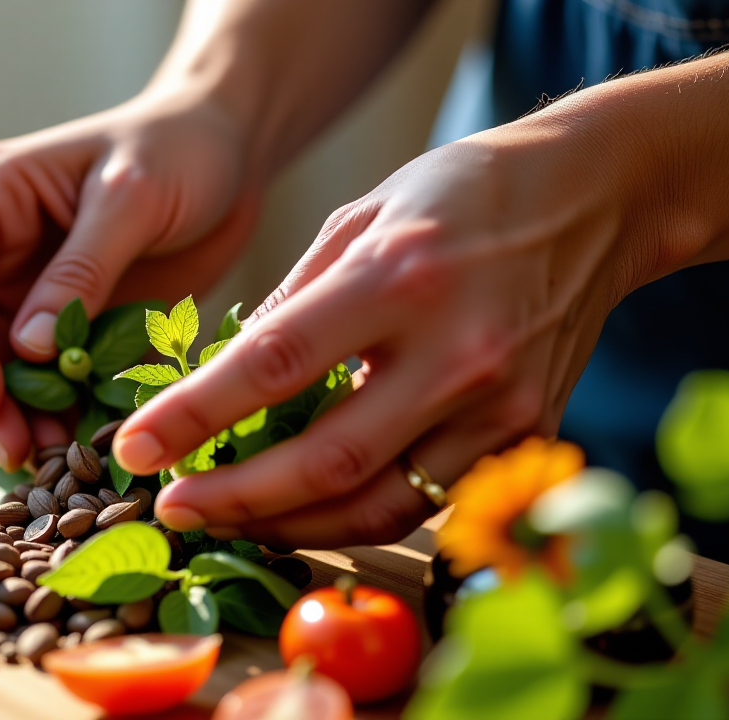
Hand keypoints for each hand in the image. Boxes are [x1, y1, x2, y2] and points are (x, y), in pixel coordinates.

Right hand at [0, 94, 260, 467]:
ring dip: (9, 415)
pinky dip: (50, 415)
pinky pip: (37, 379)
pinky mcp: (59, 323)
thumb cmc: (180, 151)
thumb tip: (27, 349)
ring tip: (53, 459)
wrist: (227, 155)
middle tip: (22, 448)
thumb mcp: (133, 199)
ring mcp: (22, 288)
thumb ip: (81, 271)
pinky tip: (75, 446)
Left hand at [115, 114, 656, 548]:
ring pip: (379, 503)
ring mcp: (499, 406)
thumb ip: (291, 299)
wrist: (595, 200)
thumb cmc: (462, 197)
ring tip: (229, 521)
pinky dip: (359, 516)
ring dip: (292, 525)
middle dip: (234, 498)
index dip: (195, 417)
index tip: (134, 450)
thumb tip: (224, 376)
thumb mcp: (360, 217)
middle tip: (171, 509)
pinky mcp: (526, 435)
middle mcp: (454, 353)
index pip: (273, 364)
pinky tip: (307, 511)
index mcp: (398, 279)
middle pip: (325, 458)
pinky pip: (427, 500)